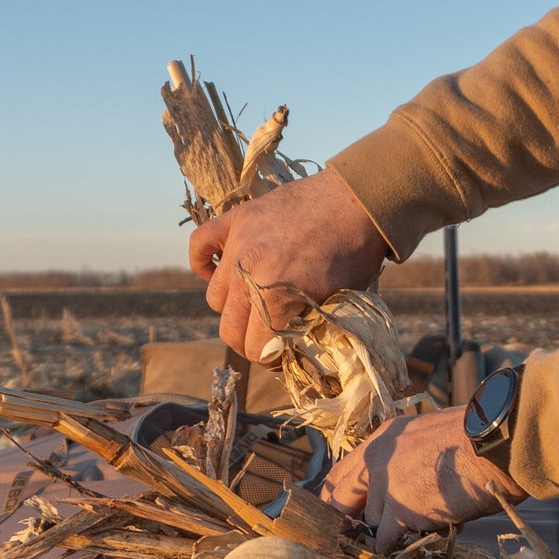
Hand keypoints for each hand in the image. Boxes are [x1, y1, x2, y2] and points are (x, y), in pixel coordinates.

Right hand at [188, 167, 389, 362]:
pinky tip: (218, 273)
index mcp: (274, 298)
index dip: (271, 358)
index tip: (282, 355)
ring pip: (215, 297)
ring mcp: (237, 244)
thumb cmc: (355, 253)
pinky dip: (203, 264)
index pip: (256, 349)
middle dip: (250, 341)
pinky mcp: (235, 220)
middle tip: (269, 338)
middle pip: (230, 329)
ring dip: (233, 308)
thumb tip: (288, 349)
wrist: (358, 200)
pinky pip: (199, 245)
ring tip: (255, 304)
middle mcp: (248, 273)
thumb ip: (305, 327)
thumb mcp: (337, 301)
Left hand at [320, 407, 526, 552]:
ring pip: (371, 523)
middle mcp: (375, 459)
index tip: (341, 513)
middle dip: (345, 520)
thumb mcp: (433, 437)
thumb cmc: (478, 440)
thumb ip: (413, 459)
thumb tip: (415, 485)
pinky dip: (394, 552)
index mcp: (384, 438)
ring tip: (414, 535)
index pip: (343, 471)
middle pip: (342, 497)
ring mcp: (384, 485)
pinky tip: (405, 555)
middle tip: (350, 538)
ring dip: (388, 534)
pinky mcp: (399, 510)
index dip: (339, 496)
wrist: (493, 444)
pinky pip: (385, 541)